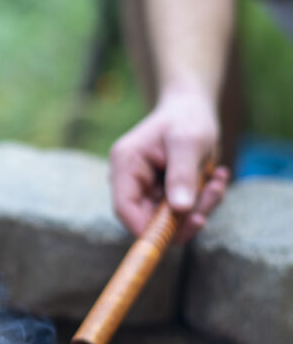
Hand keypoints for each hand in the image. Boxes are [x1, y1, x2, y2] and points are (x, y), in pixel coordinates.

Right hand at [110, 91, 228, 241]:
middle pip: (149, 219)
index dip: (146, 229)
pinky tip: (217, 177)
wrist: (192, 108)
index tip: (177, 235)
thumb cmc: (187, 118)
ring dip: (200, 206)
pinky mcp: (162, 194)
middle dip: (185, 216)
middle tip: (213, 196)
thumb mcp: (188, 142)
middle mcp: (130, 180)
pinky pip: (182, 212)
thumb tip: (180, 210)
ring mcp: (146, 189)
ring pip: (170, 219)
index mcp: (125, 165)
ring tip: (218, 180)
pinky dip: (203, 200)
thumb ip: (182, 174)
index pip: (125, 209)